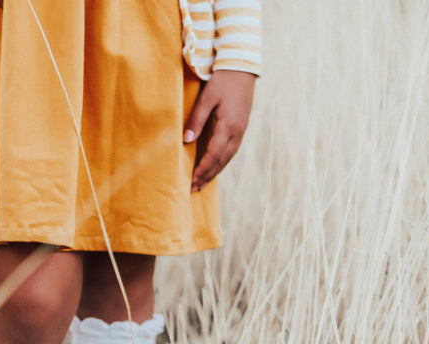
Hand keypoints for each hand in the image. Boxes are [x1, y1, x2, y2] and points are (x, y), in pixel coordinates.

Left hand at [183, 70, 256, 191]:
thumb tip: (186, 141)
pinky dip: (221, 163)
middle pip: (221, 161)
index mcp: (228, 126)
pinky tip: (213, 168)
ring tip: (201, 184)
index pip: (214, 155)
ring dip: (214, 172)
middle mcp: (237, 133)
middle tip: (193, 189)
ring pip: (227, 158)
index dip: (202, 170)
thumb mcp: (206, 98)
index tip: (191, 181)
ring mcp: (241, 132)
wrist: (242, 69)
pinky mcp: (240, 129)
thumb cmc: (222, 81)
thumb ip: (196, 119)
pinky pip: (230, 152)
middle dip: (207, 176)